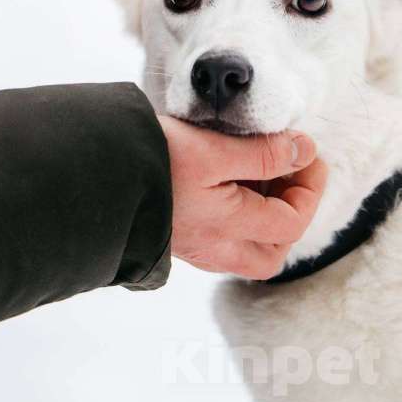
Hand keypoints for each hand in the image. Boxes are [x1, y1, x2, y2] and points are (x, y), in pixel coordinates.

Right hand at [157, 116, 326, 279]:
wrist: (91, 175)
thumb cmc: (152, 160)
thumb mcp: (214, 150)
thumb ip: (264, 154)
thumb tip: (305, 151)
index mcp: (228, 227)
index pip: (292, 221)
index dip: (310, 186)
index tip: (306, 150)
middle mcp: (215, 248)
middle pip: (273, 251)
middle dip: (291, 212)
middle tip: (288, 171)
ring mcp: (196, 246)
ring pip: (249, 246)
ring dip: (266, 211)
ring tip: (259, 168)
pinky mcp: (180, 236)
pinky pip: (224, 235)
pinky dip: (240, 210)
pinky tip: (231, 177)